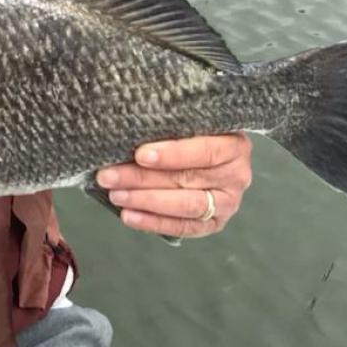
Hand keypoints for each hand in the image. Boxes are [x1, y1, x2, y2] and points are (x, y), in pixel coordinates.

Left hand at [96, 133, 251, 238]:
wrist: (212, 150)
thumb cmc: (192, 129)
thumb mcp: (188, 118)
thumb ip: (169, 120)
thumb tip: (129, 124)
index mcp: (235, 145)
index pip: (205, 151)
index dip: (172, 154)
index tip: (140, 155)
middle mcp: (237, 176)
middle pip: (187, 180)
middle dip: (143, 179)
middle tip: (109, 176)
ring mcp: (228, 203)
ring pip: (185, 206)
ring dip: (145, 201)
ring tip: (116, 195)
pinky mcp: (215, 223)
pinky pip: (184, 228)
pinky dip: (154, 222)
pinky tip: (129, 216)